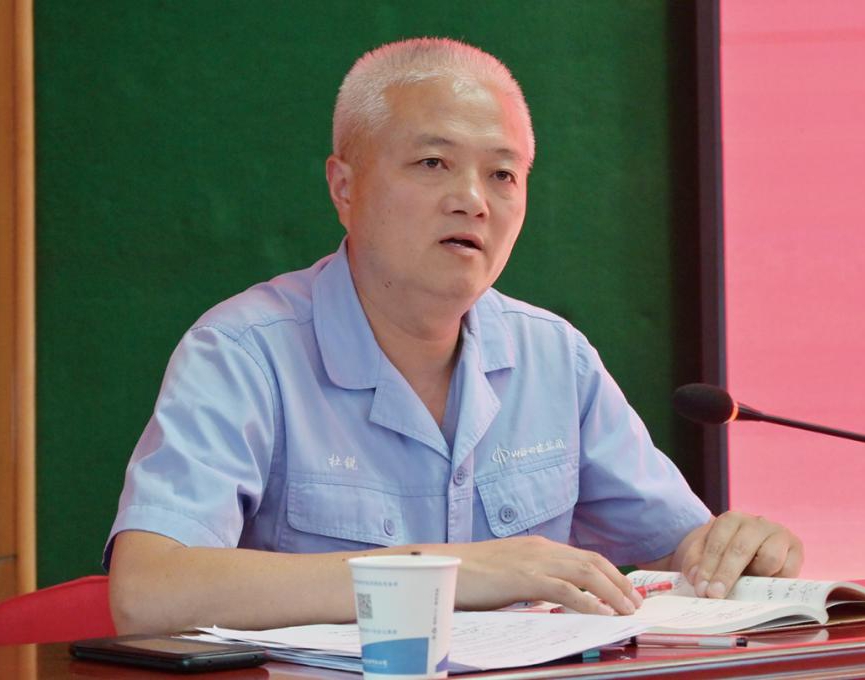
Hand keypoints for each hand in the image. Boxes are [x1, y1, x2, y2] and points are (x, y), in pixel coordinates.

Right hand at [430, 535, 642, 615]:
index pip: (585, 556)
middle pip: (593, 561)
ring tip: (628, 610)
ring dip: (613, 592)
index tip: (626, 591)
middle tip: (637, 603)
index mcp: (539, 546)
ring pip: (586, 573)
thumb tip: (553, 597)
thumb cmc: (470, 574)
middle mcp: (542, 548)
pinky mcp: (525, 577)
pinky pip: (566, 590)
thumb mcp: (509, 573)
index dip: (611, 573)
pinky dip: (589, 601)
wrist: (443, 567)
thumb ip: (533, 580)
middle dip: (620, 582)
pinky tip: (602, 614)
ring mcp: (534, 561)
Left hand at [677, 511, 803, 598]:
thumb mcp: (704, 552)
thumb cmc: (724, 550)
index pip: (718, 544)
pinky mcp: (796, 548)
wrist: (750, 546)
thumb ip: (696, 563)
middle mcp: (756, 522)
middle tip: (715, 595)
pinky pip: (789, 569)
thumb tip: (698, 581)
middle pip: (741, 550)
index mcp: (731, 519)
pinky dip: (776, 580)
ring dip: (756, 576)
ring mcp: (779, 534)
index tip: (702, 589)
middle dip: (726, 575)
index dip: (708, 568)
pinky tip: (765, 583)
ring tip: (746, 585)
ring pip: (770, 559)